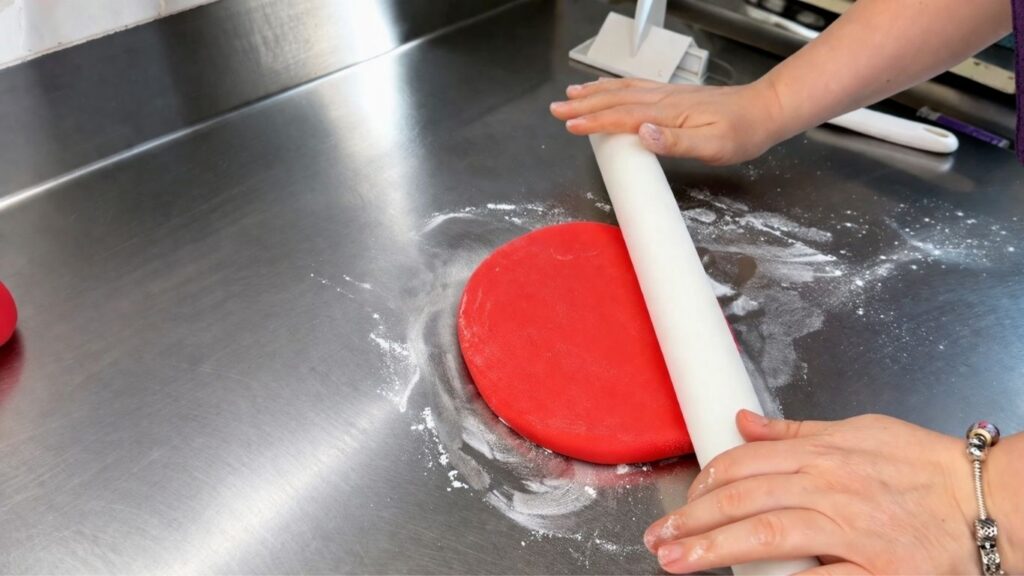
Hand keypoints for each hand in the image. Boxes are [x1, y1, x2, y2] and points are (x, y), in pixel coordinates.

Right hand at [549, 78, 787, 164]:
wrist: (764, 111)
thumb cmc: (741, 133)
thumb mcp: (713, 147)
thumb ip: (676, 143)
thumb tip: (643, 135)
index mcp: (668, 114)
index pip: (622, 117)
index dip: (594, 121)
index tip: (570, 125)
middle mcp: (664, 100)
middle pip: (615, 100)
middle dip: (584, 104)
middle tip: (556, 108)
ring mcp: (668, 96)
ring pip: (623, 91)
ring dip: (595, 93)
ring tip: (572, 94)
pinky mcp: (674, 96)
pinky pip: (636, 89)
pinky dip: (615, 88)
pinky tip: (608, 90)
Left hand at [643, 411, 982, 573]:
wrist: (987, 500)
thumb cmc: (924, 466)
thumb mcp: (859, 430)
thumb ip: (797, 432)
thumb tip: (744, 422)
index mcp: (822, 453)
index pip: (744, 463)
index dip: (706, 482)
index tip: (684, 500)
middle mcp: (829, 487)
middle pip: (744, 498)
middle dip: (693, 518)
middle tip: (660, 537)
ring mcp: (850, 530)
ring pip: (766, 533)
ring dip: (713, 548)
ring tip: (676, 561)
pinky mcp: (875, 571)